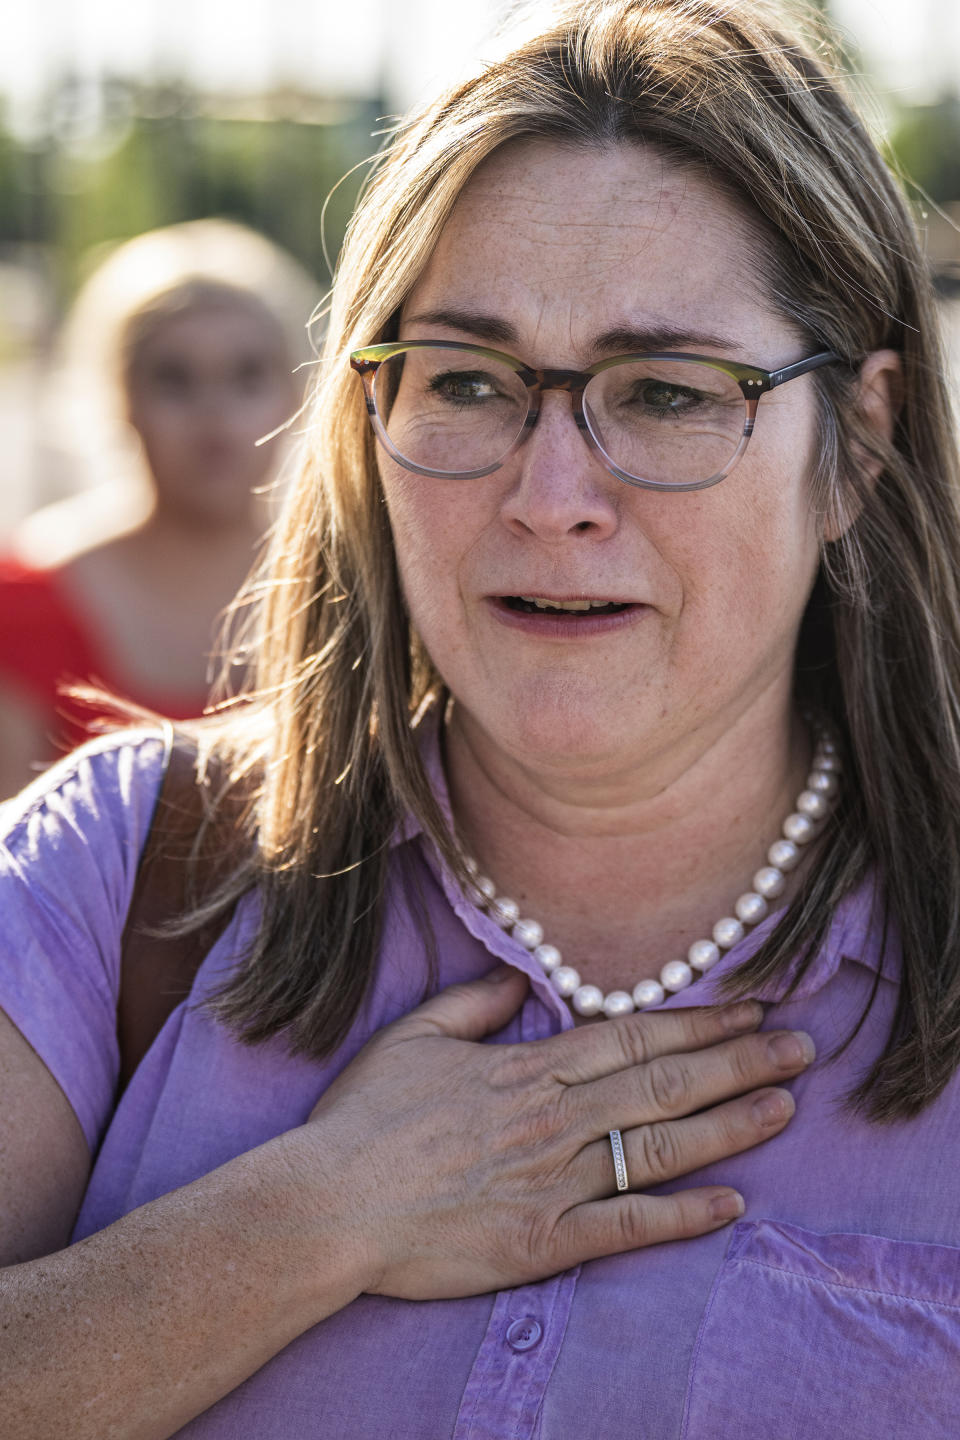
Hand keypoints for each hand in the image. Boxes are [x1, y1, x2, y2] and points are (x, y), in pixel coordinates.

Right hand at [305, 966, 810, 1300]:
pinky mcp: (545, 1241)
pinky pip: (628, 1225)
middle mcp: (556, 1117)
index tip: (749, 1007)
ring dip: (731, 1124)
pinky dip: (683, 1216)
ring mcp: (555, 1180)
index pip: (633, 1036)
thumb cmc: (364, 1119)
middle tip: (801, 1047)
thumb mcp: (413, 1037)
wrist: (330, 1203)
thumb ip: (473, 1004)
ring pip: (661, 1144)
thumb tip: (520, 980)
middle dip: (740, 1062)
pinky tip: (732, 1205)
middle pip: (665, 1082)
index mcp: (529, 1067)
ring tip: (786, 1106)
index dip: (698, 1022)